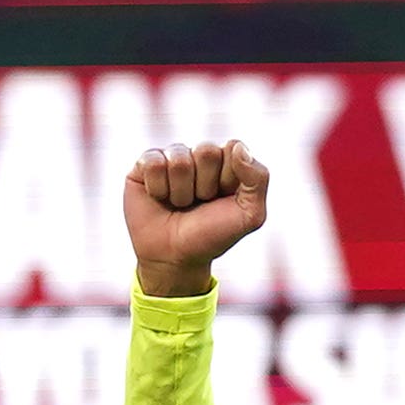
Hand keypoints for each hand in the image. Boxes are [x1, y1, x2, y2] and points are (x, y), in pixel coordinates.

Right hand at [127, 139, 270, 297]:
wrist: (174, 258)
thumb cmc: (212, 236)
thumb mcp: (250, 215)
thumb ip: (259, 178)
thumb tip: (236, 145)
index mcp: (228, 162)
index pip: (232, 148)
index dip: (228, 178)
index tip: (224, 200)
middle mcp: (200, 155)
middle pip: (206, 150)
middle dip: (204, 186)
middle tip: (199, 204)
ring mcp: (173, 157)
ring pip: (179, 159)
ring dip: (181, 192)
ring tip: (179, 205)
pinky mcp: (146, 163)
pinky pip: (153, 162)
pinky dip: (158, 188)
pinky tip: (159, 199)